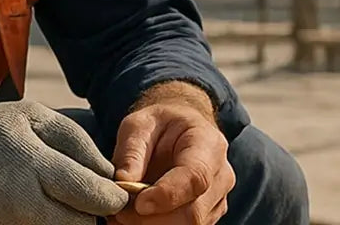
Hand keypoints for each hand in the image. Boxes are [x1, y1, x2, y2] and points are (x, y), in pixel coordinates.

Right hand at [0, 100, 128, 224]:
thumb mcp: (27, 116)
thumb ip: (74, 140)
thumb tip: (107, 173)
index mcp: (32, 163)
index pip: (92, 196)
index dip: (109, 199)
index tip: (109, 195)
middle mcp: (18, 199)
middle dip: (85, 215)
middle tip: (79, 203)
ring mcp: (1, 223)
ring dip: (60, 221)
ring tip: (47, 204)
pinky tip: (28, 214)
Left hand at [110, 101, 233, 224]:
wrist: (180, 129)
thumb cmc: (161, 125)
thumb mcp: (139, 125)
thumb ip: (131, 150)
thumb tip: (122, 181)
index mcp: (208, 145)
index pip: (195, 178)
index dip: (167, 195)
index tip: (138, 203)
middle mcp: (221, 176)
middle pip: (193, 212)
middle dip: (152, 218)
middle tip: (119, 212)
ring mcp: (217, 200)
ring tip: (123, 214)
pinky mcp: (207, 216)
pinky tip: (135, 218)